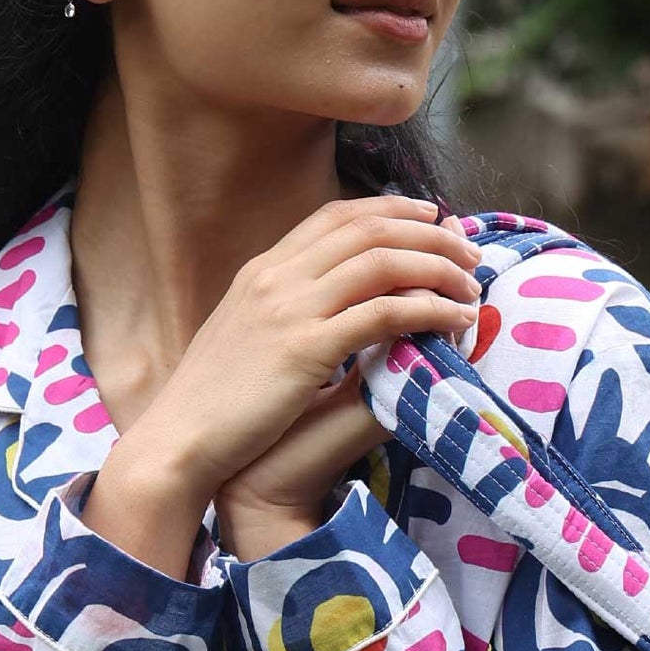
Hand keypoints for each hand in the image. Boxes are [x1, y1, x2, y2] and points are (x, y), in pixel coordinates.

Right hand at [115, 193, 480, 525]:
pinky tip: (455, 322)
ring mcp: (289, 309)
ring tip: (471, 287)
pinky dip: (430, 310)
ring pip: (384, 262)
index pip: (336, 217)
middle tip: (469, 253)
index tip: (431, 217)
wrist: (178, 441)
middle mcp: (276, 278)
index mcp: (261, 271)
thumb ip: (287, 315)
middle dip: (428, 233)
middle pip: (369, 229)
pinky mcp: (306, 348)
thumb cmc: (213, 406)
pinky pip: (386, 312)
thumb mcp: (246, 340)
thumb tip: (333, 310)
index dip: (391, 209)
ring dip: (438, 268)